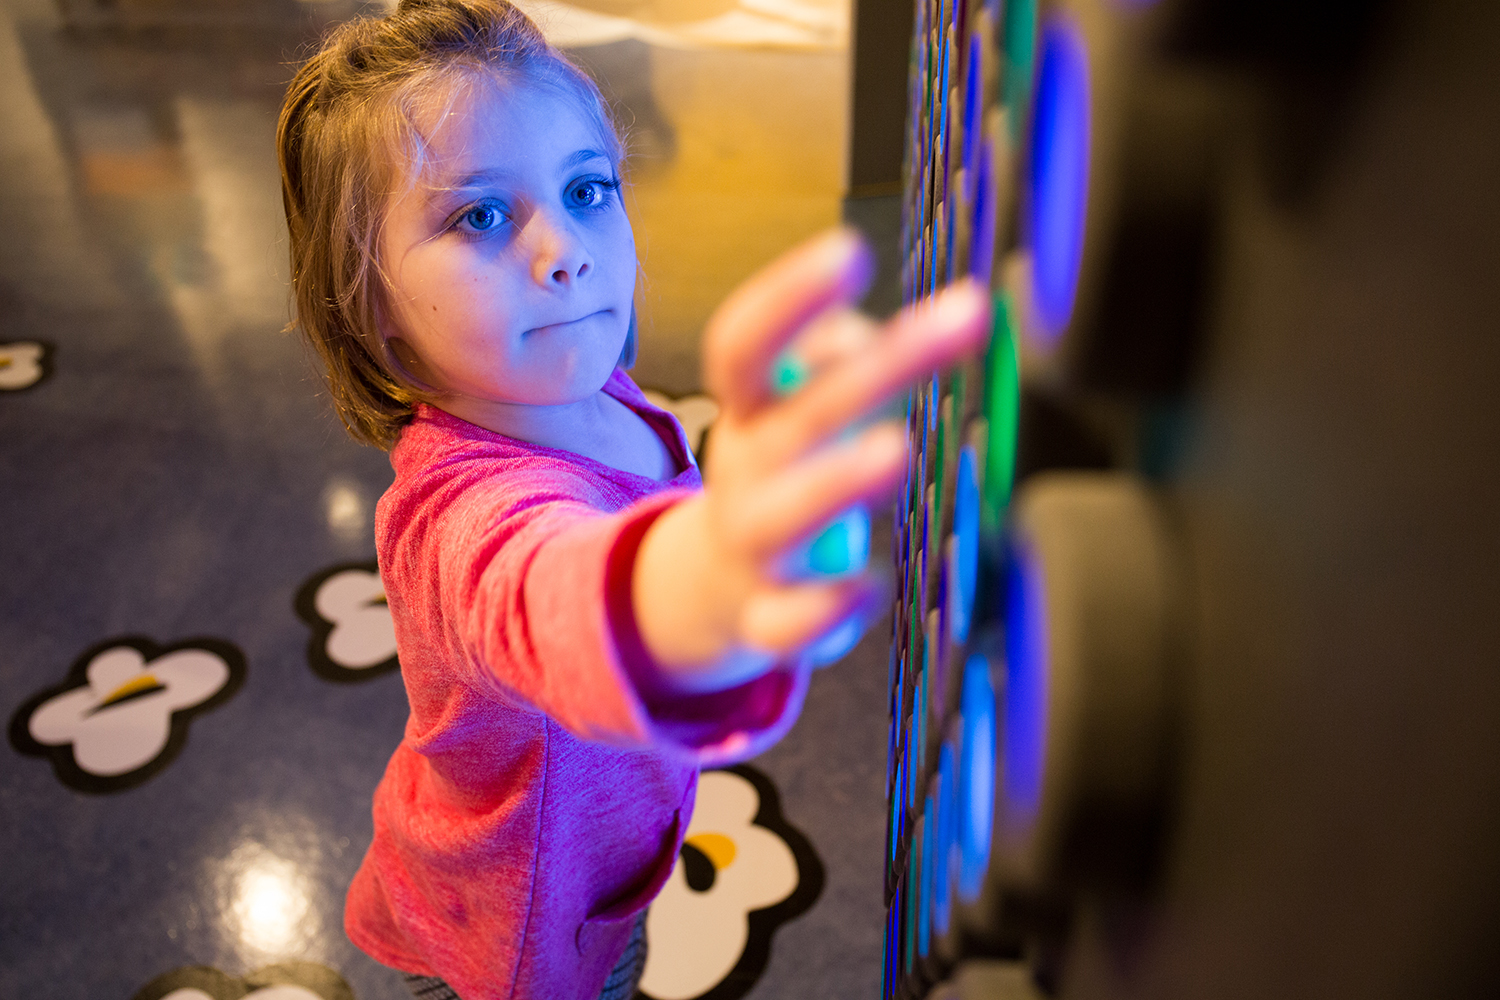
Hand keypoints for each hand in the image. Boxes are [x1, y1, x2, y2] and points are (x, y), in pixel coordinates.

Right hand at [632, 228, 990, 692]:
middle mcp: (745, 471)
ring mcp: (754, 547)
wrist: (717, 581)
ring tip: (895, 449)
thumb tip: (863, 336)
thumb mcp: (789, 402)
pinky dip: (824, 609)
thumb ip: (830, 357)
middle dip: (882, 366)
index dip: (788, 297)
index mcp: (748, 410)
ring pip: (781, 518)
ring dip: (834, 481)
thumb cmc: (784, 466)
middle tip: (966, 315)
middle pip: (802, 417)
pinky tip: (872, 585)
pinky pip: (786, 622)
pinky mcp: (768, 617)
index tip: (851, 252)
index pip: (743, 345)